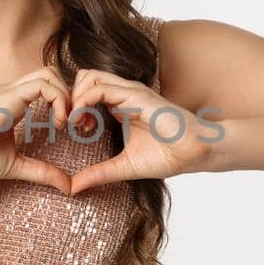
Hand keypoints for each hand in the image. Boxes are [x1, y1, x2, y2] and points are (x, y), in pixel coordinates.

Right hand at [0, 65, 75, 193]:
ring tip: (66, 123)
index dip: (67, 103)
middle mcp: (12, 93)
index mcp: (12, 103)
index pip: (47, 87)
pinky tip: (57, 123)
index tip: (74, 128)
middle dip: (72, 94)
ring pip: (49, 73)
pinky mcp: (8, 97)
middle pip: (52, 73)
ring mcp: (9, 91)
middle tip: (76, 123)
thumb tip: (68, 186)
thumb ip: (43, 172)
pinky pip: (43, 84)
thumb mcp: (17, 166)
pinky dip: (59, 99)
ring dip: (67, 95)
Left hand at [67, 68, 211, 195]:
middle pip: (83, 77)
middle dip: (69, 97)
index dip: (73, 106)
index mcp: (119, 105)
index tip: (72, 129)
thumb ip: (98, 174)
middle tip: (69, 124)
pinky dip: (83, 101)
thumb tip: (72, 188)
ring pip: (88, 76)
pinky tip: (83, 123)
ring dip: (74, 98)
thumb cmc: (167, 156)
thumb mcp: (123, 167)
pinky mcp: (135, 96)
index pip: (86, 90)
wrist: (194, 152)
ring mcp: (128, 92)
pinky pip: (100, 88)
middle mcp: (122, 94)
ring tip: (76, 123)